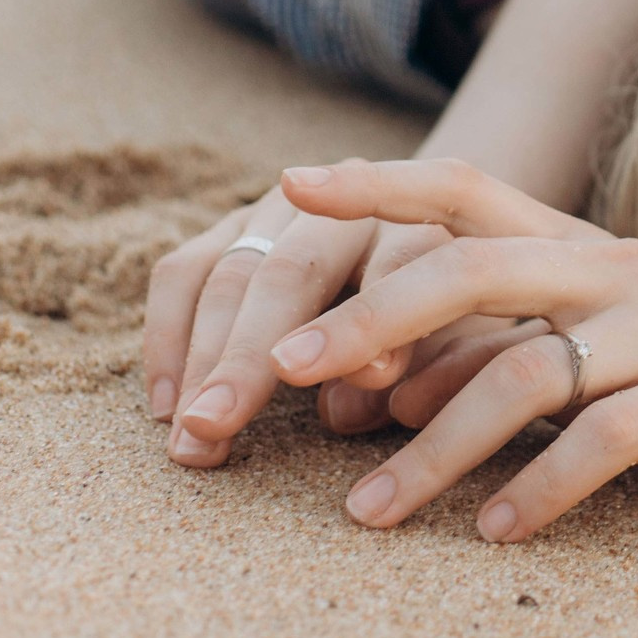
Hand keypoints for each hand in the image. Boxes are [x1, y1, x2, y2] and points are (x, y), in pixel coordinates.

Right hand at [140, 189, 454, 463]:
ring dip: (202, 357)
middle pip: (295, 270)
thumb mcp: (472, 340)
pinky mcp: (236, 223)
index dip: (374, 323)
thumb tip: (342, 412)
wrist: (438, 245)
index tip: (352, 381)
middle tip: (216, 422)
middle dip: (251, 351)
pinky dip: (169, 337)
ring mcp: (286, 208)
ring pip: (233, 272)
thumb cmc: (459, 316)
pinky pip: (185, 271)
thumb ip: (430, 368)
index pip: (402, 261)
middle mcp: (353, 204)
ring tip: (189, 432)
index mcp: (430, 223)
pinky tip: (165, 407)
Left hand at [268, 158, 637, 540]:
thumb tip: (372, 387)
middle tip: (287, 372)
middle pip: (475, 270)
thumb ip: (490, 349)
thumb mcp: (583, 347)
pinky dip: (536, 488)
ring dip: (433, 449)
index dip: (380, 182)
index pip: (468, 189)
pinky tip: (493, 530)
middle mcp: (615, 268)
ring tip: (370, 512)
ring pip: (525, 373)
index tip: (289, 185)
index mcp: (578, 245)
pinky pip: (601, 438)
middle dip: (370, 320)